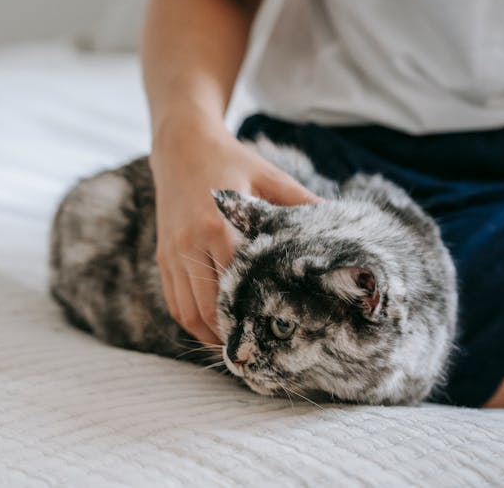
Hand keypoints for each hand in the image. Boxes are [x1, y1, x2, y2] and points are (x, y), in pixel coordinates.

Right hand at [149, 121, 320, 344]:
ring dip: (209, 336)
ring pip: (187, 312)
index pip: (235, 288)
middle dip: (231, 337)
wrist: (180, 145)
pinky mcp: (163, 256)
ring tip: (237, 350)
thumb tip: (340, 228)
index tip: (274, 341)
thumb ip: (302, 204)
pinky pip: (174, 301)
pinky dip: (191, 322)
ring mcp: (172, 253)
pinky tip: (213, 330)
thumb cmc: (231, 160)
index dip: (252, 319)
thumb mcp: (270, 177)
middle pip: (208, 309)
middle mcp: (190, 245)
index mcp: (218, 227)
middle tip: (258, 358)